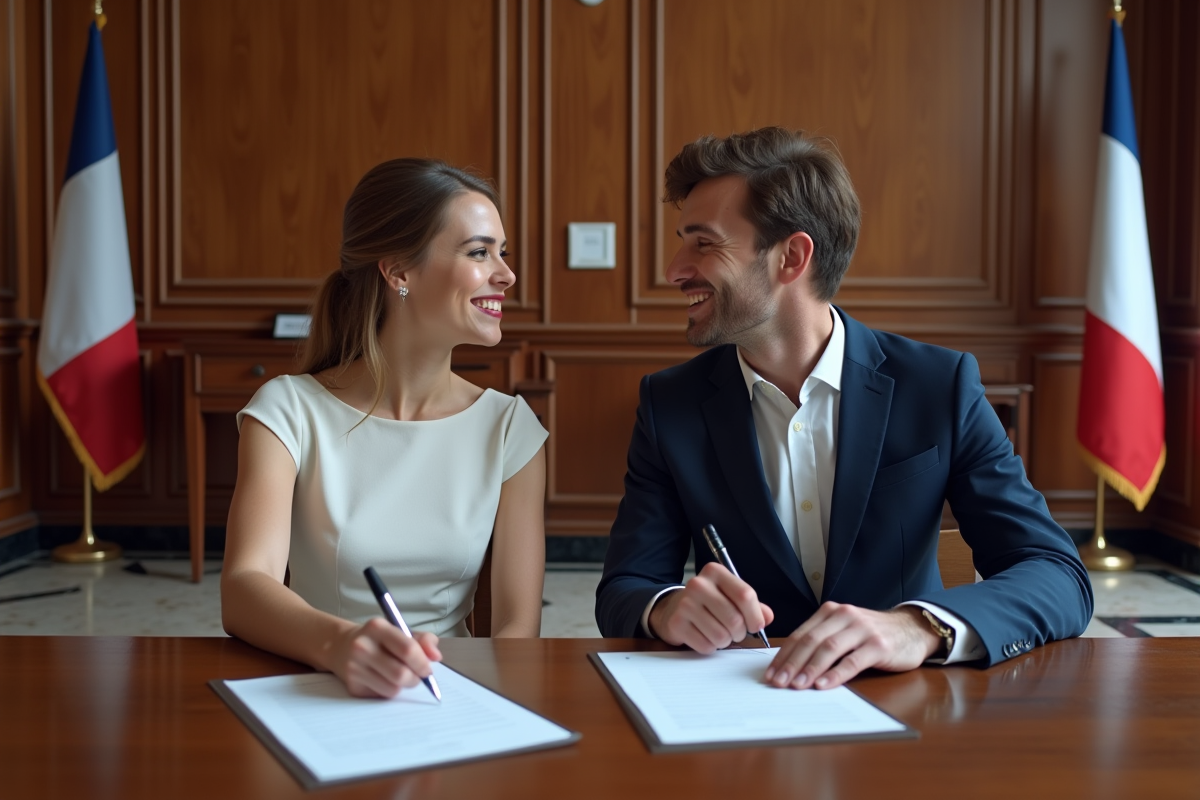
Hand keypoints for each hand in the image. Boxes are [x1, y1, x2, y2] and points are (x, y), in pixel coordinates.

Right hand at [329, 617, 441, 697]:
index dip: (422, 663)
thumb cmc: (380, 640)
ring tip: (399, 676)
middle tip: (417, 676)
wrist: (342, 646)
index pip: (407, 649)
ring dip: (403, 686)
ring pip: (393, 689)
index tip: (428, 669)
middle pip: (400, 674)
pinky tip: (384, 680)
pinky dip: (389, 691)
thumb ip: (423, 640)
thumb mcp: (401, 631)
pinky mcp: (352, 686)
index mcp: (377, 627)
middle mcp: (362, 646)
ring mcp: (354, 667)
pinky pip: (381, 696)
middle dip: (415, 679)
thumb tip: (436, 657)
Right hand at [648, 562, 774, 652]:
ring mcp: (685, 604)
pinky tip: (705, 637)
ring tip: (719, 633)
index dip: (755, 616)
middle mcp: (698, 584)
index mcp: (715, 572)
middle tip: (736, 632)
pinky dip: (710, 647)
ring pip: (721, 636)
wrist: (673, 607)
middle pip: (735, 619)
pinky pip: (706, 646)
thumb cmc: (708, 602)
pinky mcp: (677, 623)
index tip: (756, 625)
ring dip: (725, 641)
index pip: (745, 595)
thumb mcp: (730, 596)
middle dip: (740, 633)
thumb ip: (753, 605)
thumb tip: (767, 617)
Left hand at [764, 603, 939, 689]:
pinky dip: (836, 674)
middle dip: (792, 663)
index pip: (801, 635)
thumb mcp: (844, 631)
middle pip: (811, 641)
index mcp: (831, 612)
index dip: (784, 655)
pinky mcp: (878, 645)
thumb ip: (822, 641)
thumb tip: (791, 666)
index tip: (771, 673)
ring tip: (797, 685)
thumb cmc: (872, 634)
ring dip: (810, 669)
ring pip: (829, 649)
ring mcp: (862, 630)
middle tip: (778, 682)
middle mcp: (844, 616)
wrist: (912, 629)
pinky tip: (823, 685)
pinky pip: (853, 661)